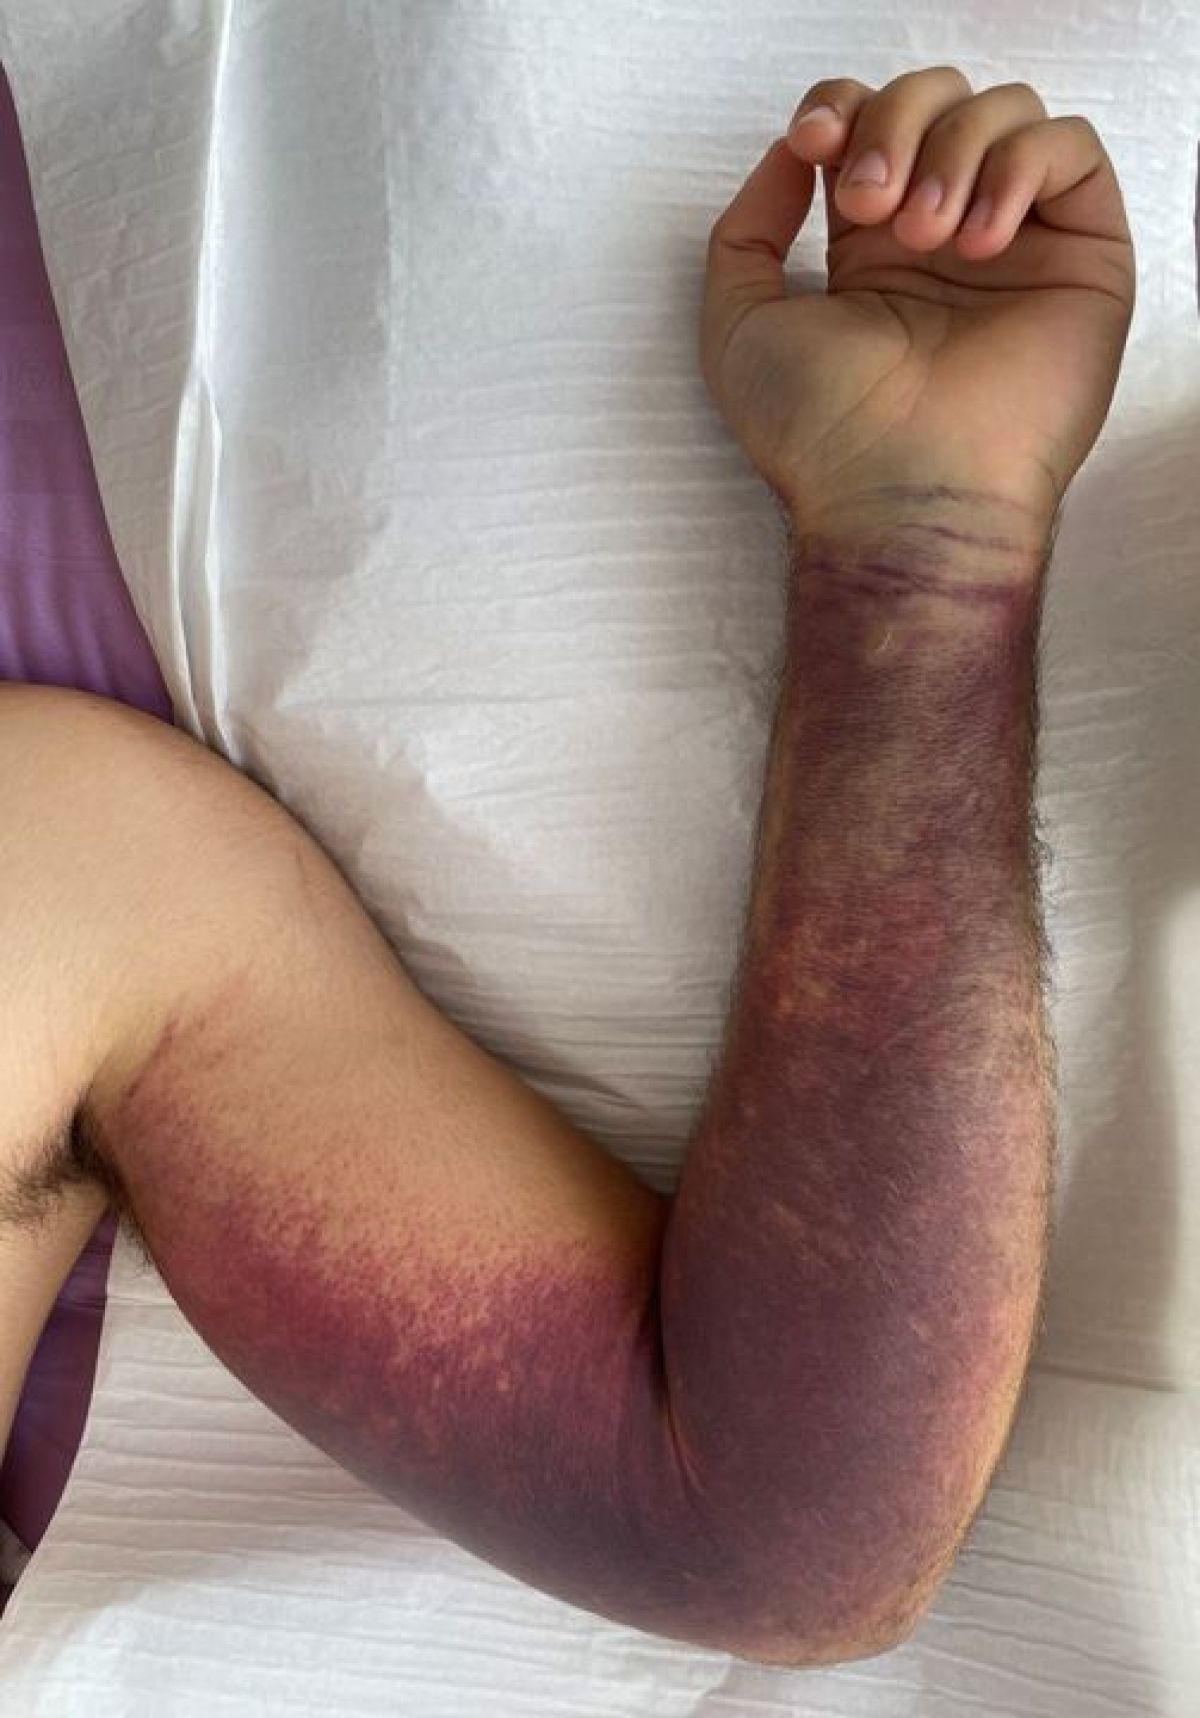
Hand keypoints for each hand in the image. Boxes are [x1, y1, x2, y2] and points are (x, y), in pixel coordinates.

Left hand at [700, 67, 1135, 539]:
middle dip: (894, 123)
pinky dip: (1020, 167)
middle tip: (872, 203)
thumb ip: (746, 230)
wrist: (896, 493)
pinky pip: (1073, 148)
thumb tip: (797, 153)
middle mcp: (946, 239)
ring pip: (1005, 112)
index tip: (814, 142)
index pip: (870, 121)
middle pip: (935, 100)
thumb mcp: (737, 325)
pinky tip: (979, 241)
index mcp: (872, 248)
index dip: (843, 105)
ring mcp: (1017, 247)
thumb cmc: (818, 434)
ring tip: (927, 238)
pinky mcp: (1082, 258)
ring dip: (952, 151)